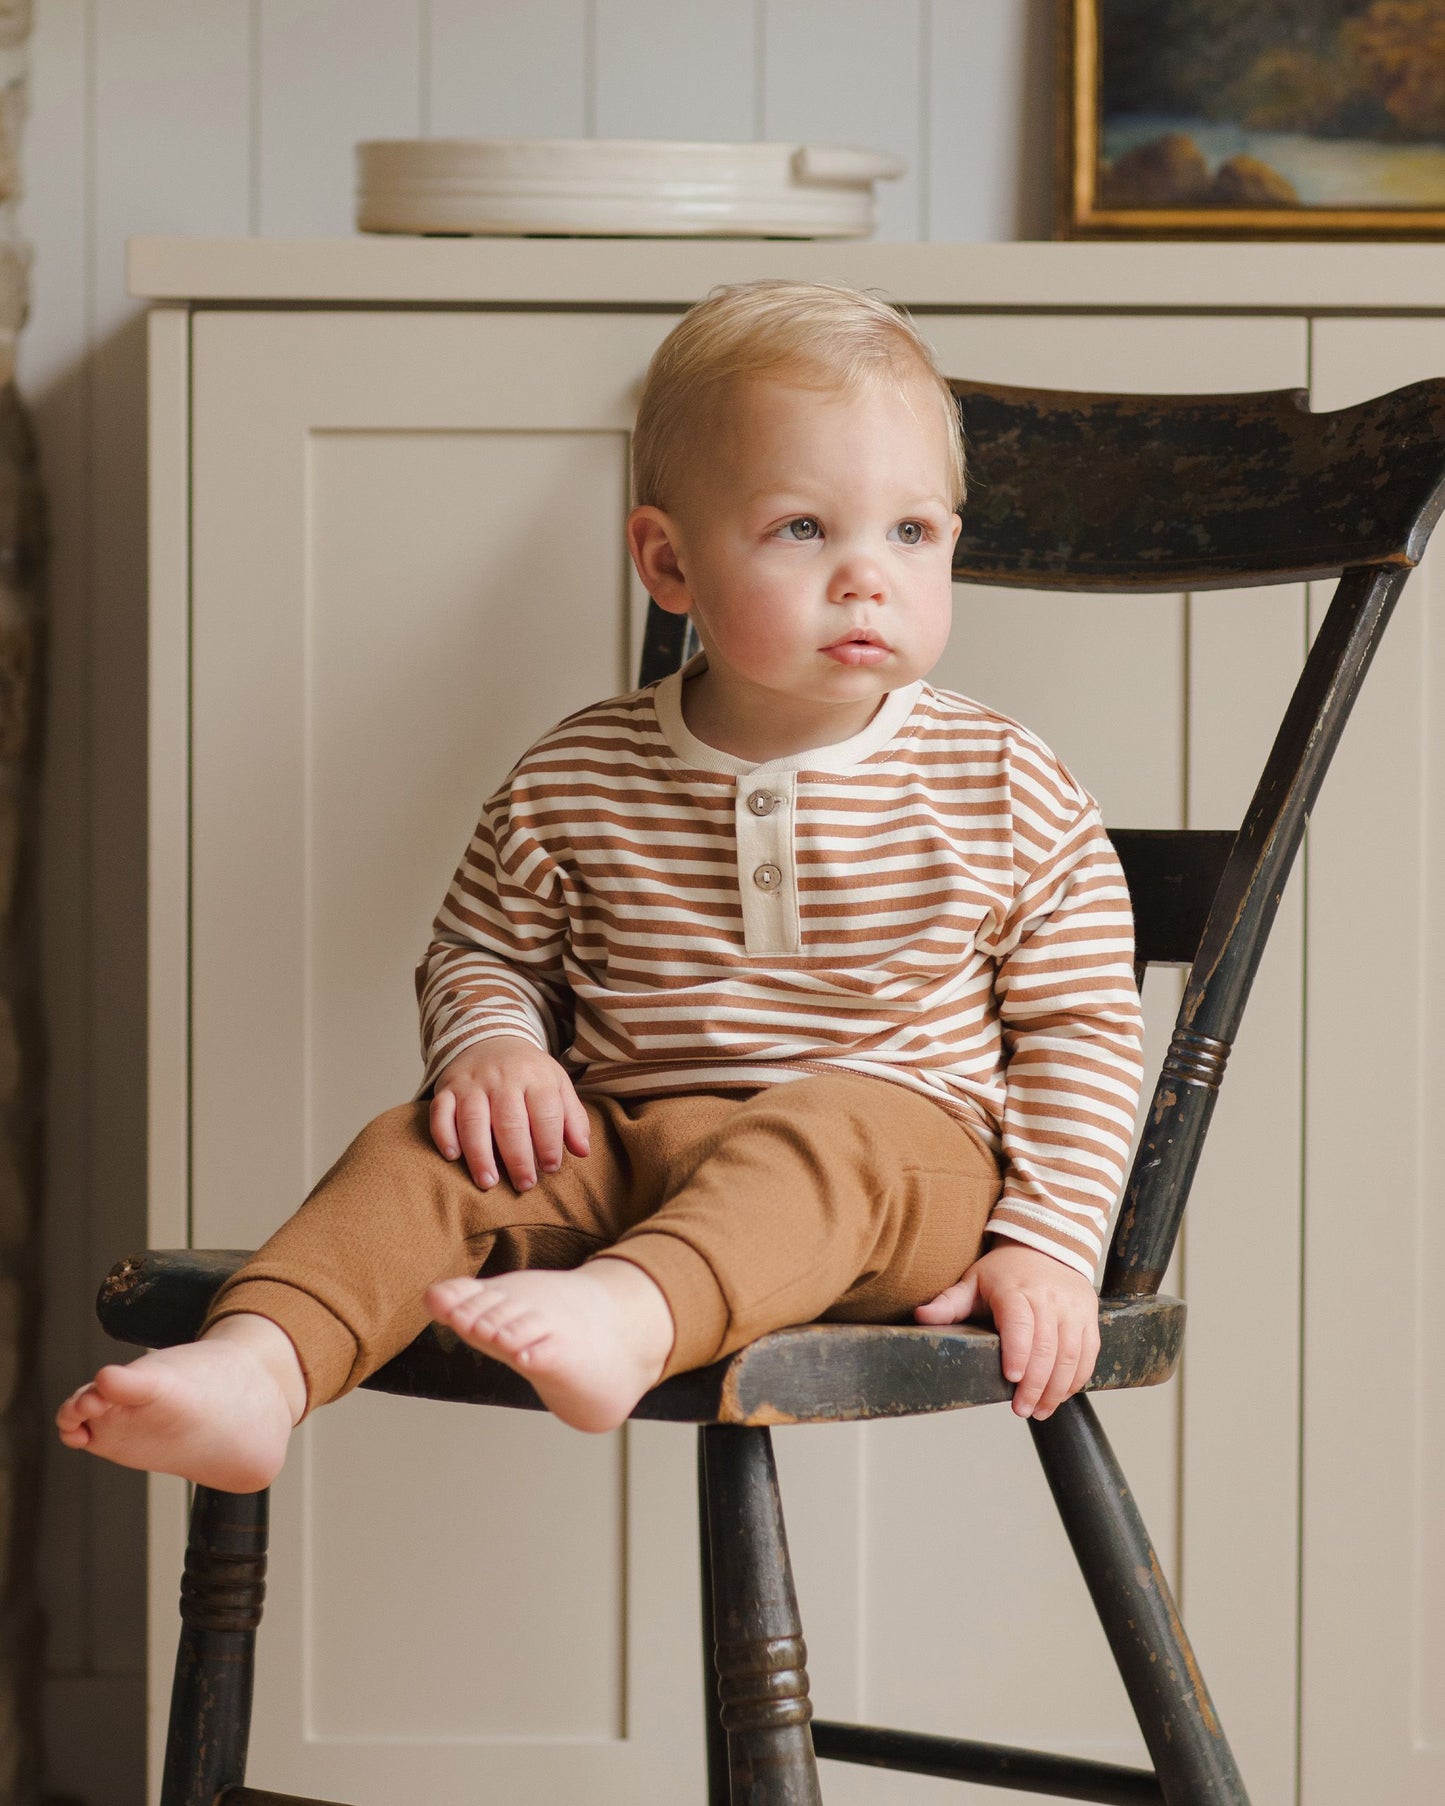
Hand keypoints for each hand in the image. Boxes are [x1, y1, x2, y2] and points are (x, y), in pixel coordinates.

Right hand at [430, 1036, 590, 1191]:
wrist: (491, 1039)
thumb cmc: (528, 1073)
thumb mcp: (557, 1085)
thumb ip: (573, 1118)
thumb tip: (583, 1151)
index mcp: (535, 1077)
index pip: (545, 1113)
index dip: (549, 1143)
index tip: (551, 1168)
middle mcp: (502, 1078)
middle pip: (509, 1121)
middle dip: (518, 1157)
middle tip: (524, 1185)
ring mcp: (472, 1083)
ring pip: (473, 1120)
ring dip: (480, 1155)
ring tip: (489, 1182)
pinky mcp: (447, 1089)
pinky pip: (440, 1112)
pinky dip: (444, 1135)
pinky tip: (453, 1157)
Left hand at [914, 1240, 1099, 1419]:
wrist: (1047, 1246)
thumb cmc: (1005, 1271)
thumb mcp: (974, 1281)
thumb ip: (949, 1303)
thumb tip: (920, 1317)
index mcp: (1017, 1289)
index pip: (1020, 1323)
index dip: (1018, 1352)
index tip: (1010, 1377)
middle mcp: (1050, 1298)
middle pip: (1047, 1346)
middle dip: (1035, 1384)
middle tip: (1021, 1409)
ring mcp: (1073, 1308)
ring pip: (1071, 1355)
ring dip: (1057, 1389)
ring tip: (1040, 1410)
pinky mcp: (1089, 1318)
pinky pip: (1089, 1354)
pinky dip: (1077, 1379)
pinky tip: (1060, 1396)